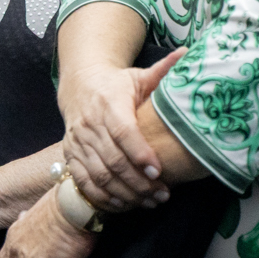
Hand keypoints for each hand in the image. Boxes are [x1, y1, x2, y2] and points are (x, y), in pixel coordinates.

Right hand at [60, 49, 181, 210]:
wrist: (80, 86)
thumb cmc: (117, 85)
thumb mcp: (139, 76)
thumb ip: (163, 70)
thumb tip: (188, 53)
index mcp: (109, 102)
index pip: (124, 131)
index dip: (140, 153)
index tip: (158, 170)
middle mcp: (90, 123)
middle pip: (113, 160)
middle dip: (138, 182)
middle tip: (162, 194)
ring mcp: (78, 141)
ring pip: (99, 175)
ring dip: (125, 193)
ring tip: (150, 201)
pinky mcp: (71, 154)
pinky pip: (84, 182)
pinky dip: (103, 197)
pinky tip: (123, 204)